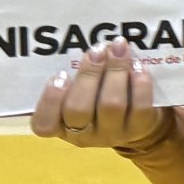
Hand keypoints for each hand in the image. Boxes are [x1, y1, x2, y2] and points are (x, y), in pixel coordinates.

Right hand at [28, 38, 166, 149]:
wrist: (136, 116)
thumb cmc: (96, 96)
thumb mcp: (78, 88)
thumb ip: (73, 75)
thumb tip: (83, 48)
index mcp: (60, 126)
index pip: (44, 125)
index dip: (50, 100)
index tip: (61, 74)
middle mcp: (83, 135)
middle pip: (79, 109)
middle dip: (88, 75)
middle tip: (97, 50)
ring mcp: (112, 135)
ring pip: (111, 105)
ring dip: (115, 71)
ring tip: (119, 49)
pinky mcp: (139, 129)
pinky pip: (139, 107)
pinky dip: (139, 83)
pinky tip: (137, 65)